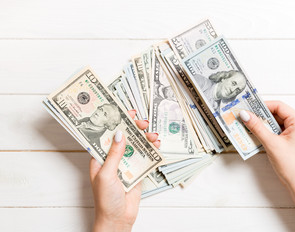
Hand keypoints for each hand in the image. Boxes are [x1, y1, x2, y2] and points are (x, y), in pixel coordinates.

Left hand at [90, 110, 159, 231]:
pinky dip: (151, 149)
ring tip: (152, 135)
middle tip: (142, 122)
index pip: (107, 135)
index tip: (125, 112)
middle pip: (124, 137)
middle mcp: (113, 158)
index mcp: (100, 158)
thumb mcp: (106, 175)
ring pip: (136, 145)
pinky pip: (144, 156)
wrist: (119, 219)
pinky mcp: (137, 170)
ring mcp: (126, 164)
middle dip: (134, 127)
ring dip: (144, 138)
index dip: (116, 122)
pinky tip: (156, 144)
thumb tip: (120, 134)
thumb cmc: (105, 200)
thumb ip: (114, 154)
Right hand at [240, 101, 294, 230]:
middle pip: (277, 113)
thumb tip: (245, 114)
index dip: (262, 106)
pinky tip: (256, 133)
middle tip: (246, 116)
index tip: (248, 108)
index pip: (279, 106)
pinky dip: (266, 131)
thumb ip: (257, 127)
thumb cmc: (291, 166)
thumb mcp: (271, 143)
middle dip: (261, 115)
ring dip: (262, 123)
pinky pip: (277, 130)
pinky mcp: (291, 139)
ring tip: (249, 124)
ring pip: (276, 121)